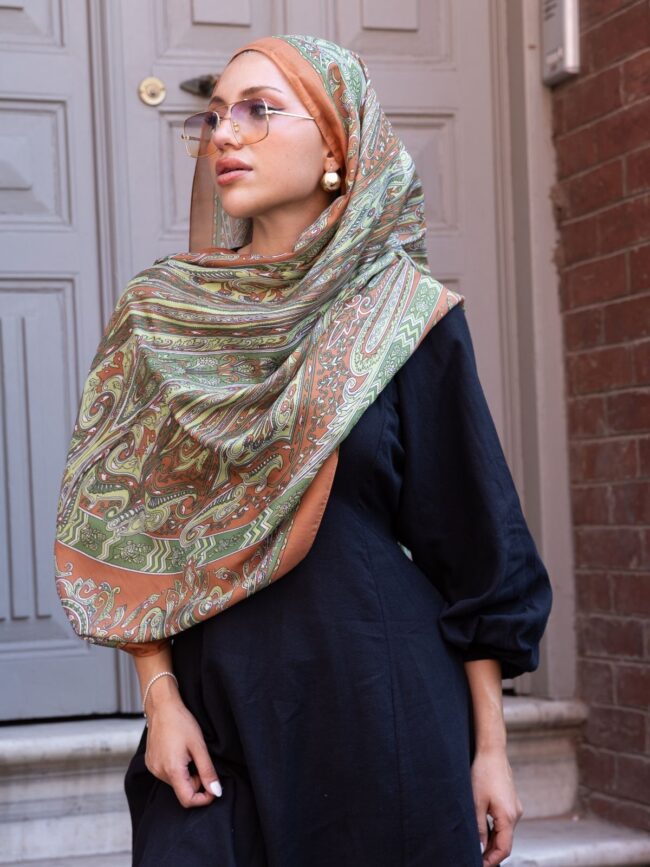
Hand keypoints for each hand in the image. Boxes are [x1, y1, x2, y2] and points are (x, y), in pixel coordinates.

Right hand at [144, 695, 222, 808]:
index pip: (187, 800)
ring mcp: (153, 768)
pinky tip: (179, 752)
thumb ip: (208, 771)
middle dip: (196, 781)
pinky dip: (176, 768)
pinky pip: (166, 774)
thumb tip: (216, 792)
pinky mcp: (150, 763)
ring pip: (175, 782)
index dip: (203, 798)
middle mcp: (159, 772)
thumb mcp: (199, 746)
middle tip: (201, 760)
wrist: (162, 707)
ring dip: (186, 774)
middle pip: (182, 790)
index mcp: (172, 770)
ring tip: (189, 753)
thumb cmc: (181, 722)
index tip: (213, 788)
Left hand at [470, 746, 522, 865]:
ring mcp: (515, 807)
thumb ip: (479, 827)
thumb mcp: (476, 802)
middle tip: (475, 856)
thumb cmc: (483, 773)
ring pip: (505, 831)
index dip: (492, 860)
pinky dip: (495, 828)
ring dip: (492, 840)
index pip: (504, 848)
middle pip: (505, 841)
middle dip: (491, 851)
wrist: (492, 751)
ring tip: (477, 843)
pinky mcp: (511, 801)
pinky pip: (505, 821)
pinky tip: (483, 828)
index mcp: (508, 817)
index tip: (480, 864)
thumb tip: (479, 848)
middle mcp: (515, 814)